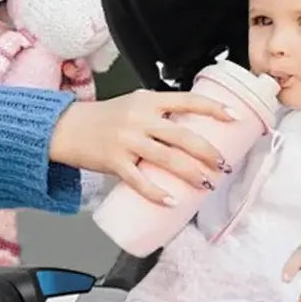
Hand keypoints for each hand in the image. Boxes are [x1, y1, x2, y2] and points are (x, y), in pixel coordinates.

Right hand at [49, 90, 234, 205]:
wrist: (66, 127)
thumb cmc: (103, 118)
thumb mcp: (133, 104)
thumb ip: (159, 114)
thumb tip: (191, 130)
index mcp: (148, 100)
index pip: (188, 100)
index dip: (214, 108)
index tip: (234, 118)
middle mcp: (140, 118)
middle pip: (184, 136)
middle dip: (209, 153)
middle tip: (223, 165)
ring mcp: (127, 140)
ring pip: (168, 159)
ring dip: (192, 174)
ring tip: (206, 184)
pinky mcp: (114, 161)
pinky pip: (140, 181)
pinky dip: (157, 193)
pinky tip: (171, 201)